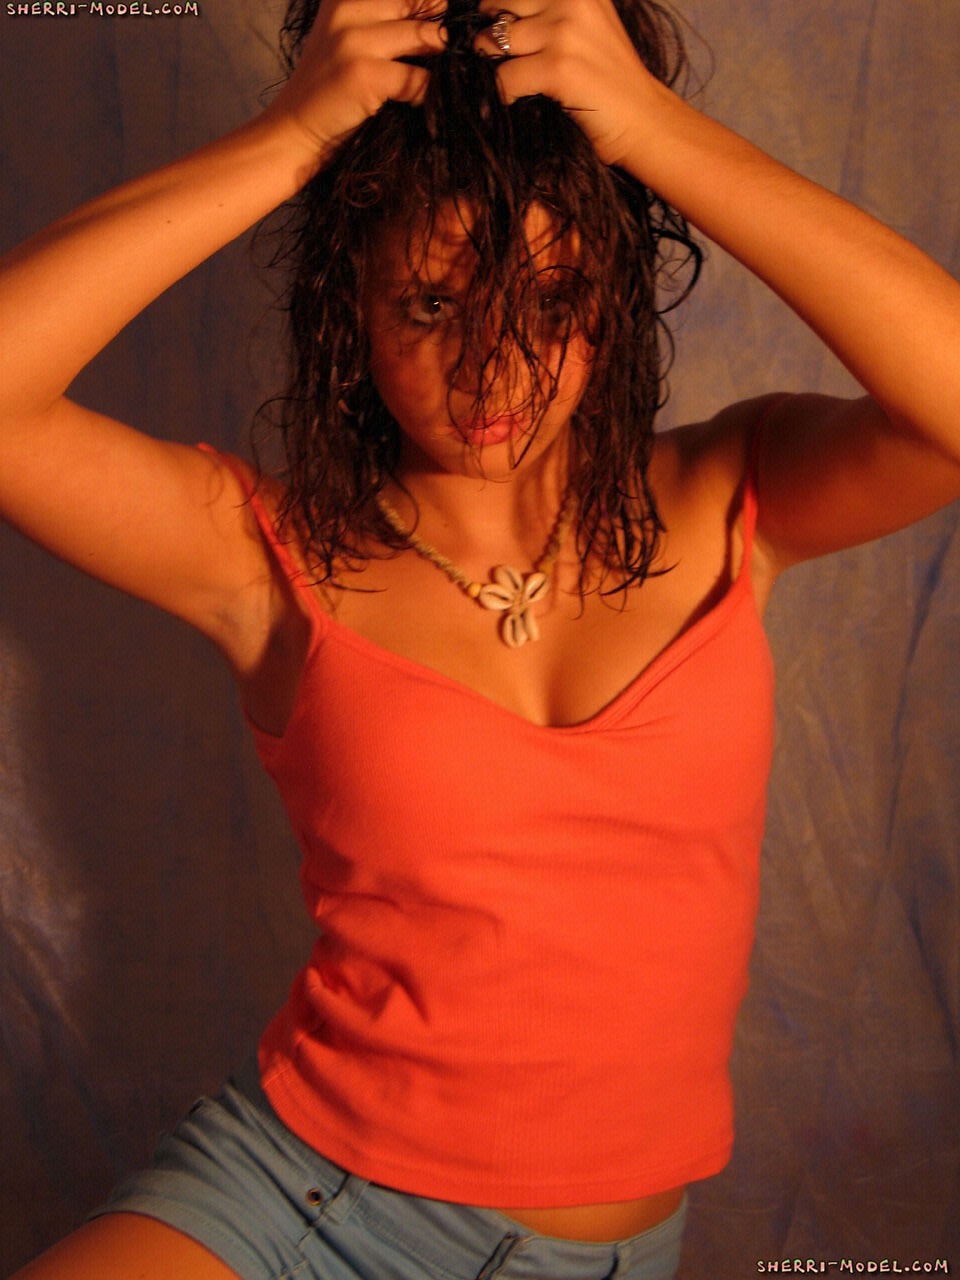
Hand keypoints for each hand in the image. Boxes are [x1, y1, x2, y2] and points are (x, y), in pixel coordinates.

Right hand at [265, 0, 446, 167]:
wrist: (294, 131)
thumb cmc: (329, 90)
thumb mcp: (348, 39)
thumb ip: (383, 22)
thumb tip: (438, 18)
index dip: (429, 7)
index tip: (440, 24)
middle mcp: (347, 8)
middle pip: (420, 3)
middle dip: (441, 30)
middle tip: (450, 54)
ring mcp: (354, 41)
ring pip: (425, 36)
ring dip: (441, 60)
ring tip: (442, 77)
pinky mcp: (365, 75)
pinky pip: (418, 78)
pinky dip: (428, 93)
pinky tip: (420, 102)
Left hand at [474, 0, 657, 167]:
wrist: (643, 120)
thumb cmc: (611, 78)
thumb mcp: (589, 23)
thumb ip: (554, 8)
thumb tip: (499, 14)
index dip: (500, 9)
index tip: (497, 25)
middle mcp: (572, 0)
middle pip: (499, 6)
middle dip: (490, 32)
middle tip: (495, 54)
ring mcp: (564, 33)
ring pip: (495, 41)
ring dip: (493, 64)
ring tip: (508, 77)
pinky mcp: (557, 68)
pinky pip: (505, 77)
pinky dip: (503, 93)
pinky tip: (515, 99)